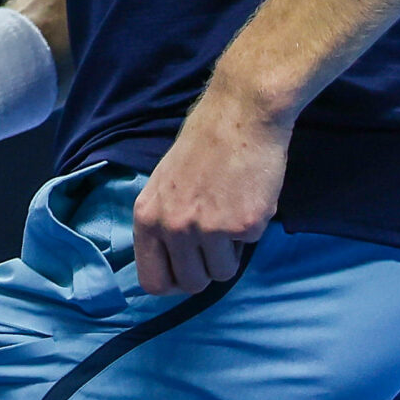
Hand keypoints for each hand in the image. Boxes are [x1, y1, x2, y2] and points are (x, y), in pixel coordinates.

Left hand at [130, 79, 291, 295]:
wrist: (241, 115)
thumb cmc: (204, 145)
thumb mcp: (164, 184)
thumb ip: (163, 223)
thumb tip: (170, 266)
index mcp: (147, 216)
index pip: (152, 281)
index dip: (173, 282)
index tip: (188, 270)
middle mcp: (172, 226)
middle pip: (191, 284)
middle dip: (207, 269)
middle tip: (217, 241)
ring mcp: (207, 228)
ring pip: (222, 274)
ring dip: (232, 252)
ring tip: (232, 212)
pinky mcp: (242, 226)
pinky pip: (249, 248)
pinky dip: (252, 228)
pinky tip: (248, 197)